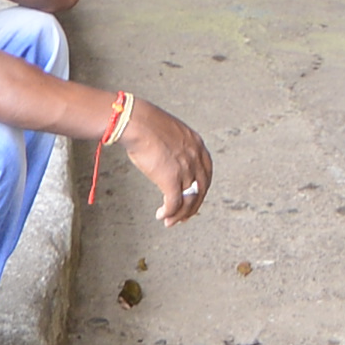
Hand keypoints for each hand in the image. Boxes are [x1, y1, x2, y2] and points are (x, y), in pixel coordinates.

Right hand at [114, 98, 212, 224]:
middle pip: (201, 190)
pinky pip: (174, 204)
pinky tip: (161, 215)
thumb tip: (171, 160)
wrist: (137, 122)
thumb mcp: (172, 133)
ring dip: (179, 215)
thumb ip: (178, 147)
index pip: (206, 174)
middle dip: (193, 206)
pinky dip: (169, 213)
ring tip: (170, 221)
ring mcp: (185, 169)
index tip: (193, 198)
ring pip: (188, 201)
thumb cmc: (147, 124)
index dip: (200, 190)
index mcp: (198, 145)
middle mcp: (196, 158)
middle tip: (183, 216)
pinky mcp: (171, 179)